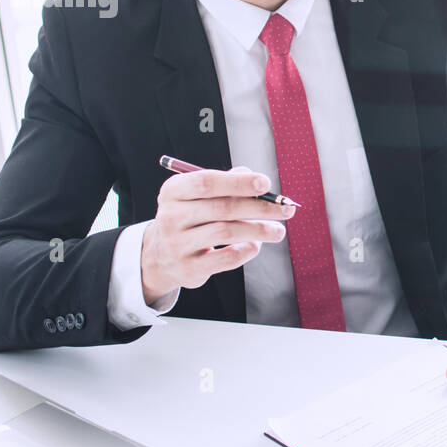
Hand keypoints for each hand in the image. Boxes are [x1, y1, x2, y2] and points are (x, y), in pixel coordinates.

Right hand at [141, 166, 294, 304]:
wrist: (160, 256)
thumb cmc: (190, 218)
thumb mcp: (197, 196)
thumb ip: (225, 184)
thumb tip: (254, 178)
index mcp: (173, 192)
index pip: (207, 182)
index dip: (239, 182)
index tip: (266, 183)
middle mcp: (171, 216)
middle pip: (222, 208)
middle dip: (260, 207)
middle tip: (286, 209)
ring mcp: (177, 244)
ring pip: (227, 233)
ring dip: (259, 230)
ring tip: (279, 230)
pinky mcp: (189, 268)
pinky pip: (226, 258)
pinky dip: (247, 250)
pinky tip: (257, 245)